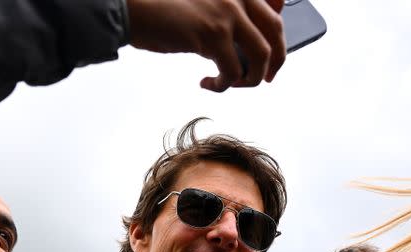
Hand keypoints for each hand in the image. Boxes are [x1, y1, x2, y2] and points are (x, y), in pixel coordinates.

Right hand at [127, 0, 285, 91]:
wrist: (132, 10)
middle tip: (267, 78)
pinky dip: (224, 85)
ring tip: (235, 84)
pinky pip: (234, 71)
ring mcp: (227, 12)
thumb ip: (226, 18)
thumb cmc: (160, 10)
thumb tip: (245, 49)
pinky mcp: (213, 34)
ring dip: (252, 77)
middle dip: (277, 60)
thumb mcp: (202, 7)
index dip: (278, 34)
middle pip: (276, 30)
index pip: (274, 6)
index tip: (273, 55)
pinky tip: (208, 84)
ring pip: (262, 54)